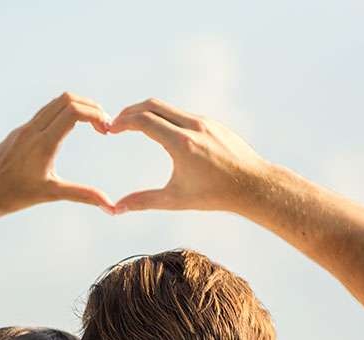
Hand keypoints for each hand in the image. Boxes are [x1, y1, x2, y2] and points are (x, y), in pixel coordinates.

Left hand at [0, 93, 115, 225]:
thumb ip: (83, 195)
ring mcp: (23, 128)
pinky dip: (62, 113)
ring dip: (76, 107)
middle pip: (66, 99)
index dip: (95, 114)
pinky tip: (69, 131)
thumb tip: (110, 206)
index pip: (73, 111)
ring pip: (54, 103)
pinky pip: (43, 113)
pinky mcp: (18, 132)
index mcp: (43, 142)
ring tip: (91, 125)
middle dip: (90, 107)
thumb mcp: (51, 194)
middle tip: (103, 124)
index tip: (105, 130)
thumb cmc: (12, 195)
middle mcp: (32, 130)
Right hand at [107, 98, 273, 213]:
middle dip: (130, 112)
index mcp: (181, 143)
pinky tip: (160, 132)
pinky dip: (165, 118)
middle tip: (116, 124)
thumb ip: (143, 201)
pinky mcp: (212, 123)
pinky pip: (182, 115)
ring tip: (134, 126)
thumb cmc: (214, 195)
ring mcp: (204, 122)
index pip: (143, 120)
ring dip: (148, 113)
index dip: (122, 122)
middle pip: (152, 105)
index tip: (110, 130)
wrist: (253, 185)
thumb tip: (115, 209)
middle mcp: (192, 126)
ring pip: (168, 108)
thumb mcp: (175, 199)